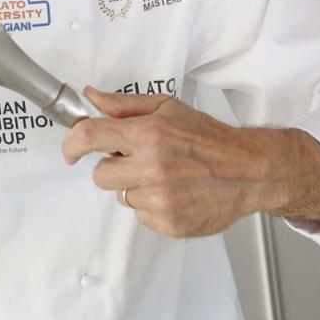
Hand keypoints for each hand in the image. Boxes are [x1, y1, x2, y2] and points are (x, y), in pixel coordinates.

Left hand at [61, 87, 276, 239]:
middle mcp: (152, 168)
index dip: (72, 143)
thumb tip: (91, 96)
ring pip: (121, 196)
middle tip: (136, 159)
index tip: (70, 150)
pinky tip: (173, 192)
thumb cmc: (208, 136)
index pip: (90, 137)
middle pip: (100, 175)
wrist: (249, 170)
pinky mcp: (170, 223)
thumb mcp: (165, 108)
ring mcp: (161, 199)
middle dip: (112, 166)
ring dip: (134, 186)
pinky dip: (151, 206)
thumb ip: (123, 104)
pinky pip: (141, 215)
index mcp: (147, 134)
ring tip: (162, 175)